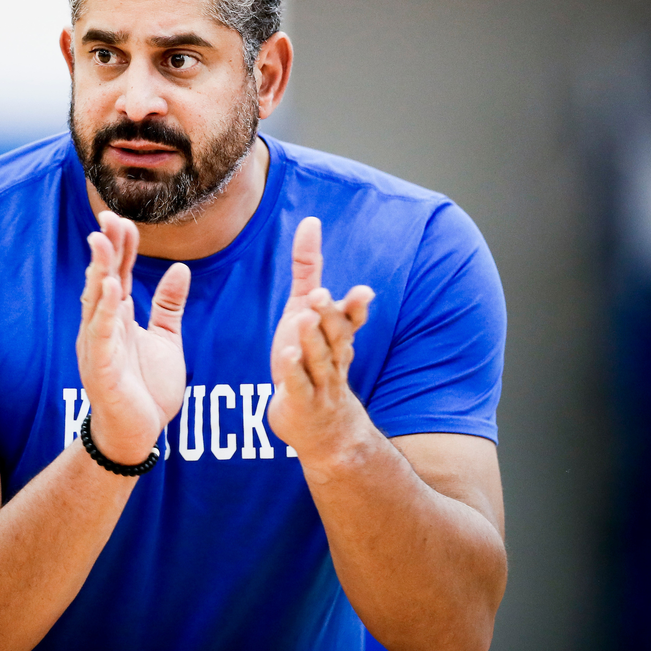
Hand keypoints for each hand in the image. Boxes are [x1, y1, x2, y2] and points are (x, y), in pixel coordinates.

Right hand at [76, 211, 191, 464]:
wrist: (137, 435)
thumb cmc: (147, 388)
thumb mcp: (166, 339)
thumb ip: (168, 306)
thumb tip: (179, 268)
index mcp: (118, 317)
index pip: (118, 273)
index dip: (120, 246)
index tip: (124, 219)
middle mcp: (103, 327)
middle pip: (102, 279)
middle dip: (105, 248)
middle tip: (108, 217)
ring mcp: (99, 347)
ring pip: (96, 302)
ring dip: (99, 271)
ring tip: (102, 242)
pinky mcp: (102, 369)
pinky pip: (102, 336)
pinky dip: (104, 313)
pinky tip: (110, 290)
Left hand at [268, 217, 375, 462]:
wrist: (322, 429)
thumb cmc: (312, 360)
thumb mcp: (307, 309)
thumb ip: (307, 269)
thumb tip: (310, 221)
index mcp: (337, 336)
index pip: (351, 320)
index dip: (356, 308)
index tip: (362, 291)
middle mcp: (333, 358)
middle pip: (335, 336)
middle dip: (330, 316)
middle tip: (320, 295)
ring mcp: (319, 382)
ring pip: (318, 360)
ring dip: (312, 340)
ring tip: (304, 318)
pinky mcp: (300, 402)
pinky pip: (298, 386)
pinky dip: (294, 373)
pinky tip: (288, 356)